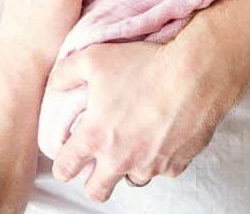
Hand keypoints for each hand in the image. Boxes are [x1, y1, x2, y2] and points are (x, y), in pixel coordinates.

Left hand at [46, 42, 223, 202]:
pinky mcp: (175, 166)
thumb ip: (66, 73)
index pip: (65, 168)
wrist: (195, 74)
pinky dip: (158, 158)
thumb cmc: (144, 64)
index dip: (62, 165)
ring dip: (129, 166)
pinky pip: (161, 169)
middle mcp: (120, 159)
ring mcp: (149, 166)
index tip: (66, 159)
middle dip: (92, 182)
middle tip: (97, 163)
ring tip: (134, 140)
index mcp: (95, 137)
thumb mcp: (94, 58)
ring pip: (132, 179)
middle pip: (97, 191)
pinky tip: (161, 134)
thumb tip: (54, 85)